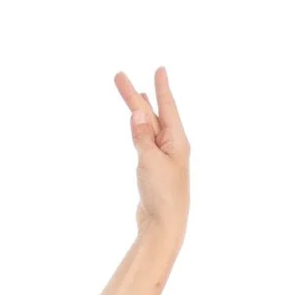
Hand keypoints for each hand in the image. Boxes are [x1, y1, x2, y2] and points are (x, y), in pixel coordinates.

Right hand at [114, 65, 188, 238]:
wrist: (163, 225)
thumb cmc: (162, 195)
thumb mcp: (151, 161)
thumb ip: (143, 135)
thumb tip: (138, 110)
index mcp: (177, 141)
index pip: (167, 107)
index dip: (162, 88)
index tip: (160, 69)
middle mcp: (171, 146)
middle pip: (152, 114)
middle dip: (136, 96)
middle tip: (119, 77)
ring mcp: (162, 157)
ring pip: (147, 127)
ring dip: (139, 110)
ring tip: (132, 94)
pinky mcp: (153, 169)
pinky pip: (144, 141)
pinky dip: (139, 129)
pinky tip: (138, 124)